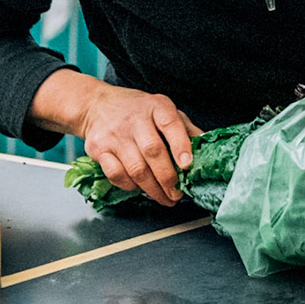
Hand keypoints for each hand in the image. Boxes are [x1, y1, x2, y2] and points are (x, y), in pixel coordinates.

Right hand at [77, 84, 201, 206]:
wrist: (97, 105)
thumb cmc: (138, 111)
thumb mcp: (164, 110)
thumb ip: (185, 129)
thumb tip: (207, 151)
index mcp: (157, 107)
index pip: (171, 124)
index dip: (181, 145)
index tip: (188, 165)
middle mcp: (135, 119)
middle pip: (153, 152)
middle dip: (168, 178)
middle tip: (177, 194)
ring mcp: (115, 135)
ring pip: (136, 168)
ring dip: (152, 189)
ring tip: (164, 198)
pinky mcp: (99, 149)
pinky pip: (116, 174)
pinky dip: (130, 186)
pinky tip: (140, 188)